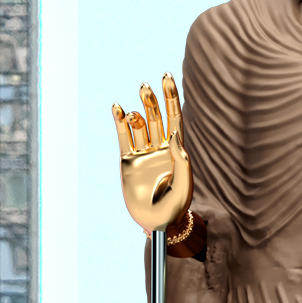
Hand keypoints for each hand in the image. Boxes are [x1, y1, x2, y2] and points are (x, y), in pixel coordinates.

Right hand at [112, 77, 192, 237]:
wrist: (157, 223)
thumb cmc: (176, 206)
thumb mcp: (183, 184)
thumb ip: (181, 160)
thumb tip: (174, 135)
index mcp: (176, 150)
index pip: (174, 118)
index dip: (171, 98)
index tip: (168, 79)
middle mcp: (160, 148)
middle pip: (157, 117)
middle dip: (153, 100)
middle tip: (147, 86)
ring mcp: (144, 154)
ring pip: (140, 125)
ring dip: (137, 112)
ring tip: (135, 108)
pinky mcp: (128, 162)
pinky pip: (124, 138)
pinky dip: (120, 122)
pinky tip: (117, 108)